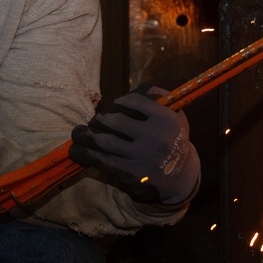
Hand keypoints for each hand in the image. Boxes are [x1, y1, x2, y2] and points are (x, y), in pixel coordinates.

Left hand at [69, 86, 199, 204]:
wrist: (181, 175)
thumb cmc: (173, 139)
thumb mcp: (176, 115)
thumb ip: (158, 99)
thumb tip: (140, 87)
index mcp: (165, 119)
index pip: (134, 101)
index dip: (121, 101)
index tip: (116, 104)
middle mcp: (154, 137)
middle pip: (117, 120)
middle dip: (101, 119)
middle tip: (97, 120)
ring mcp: (142, 156)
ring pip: (106, 141)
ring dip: (89, 135)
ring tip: (81, 133)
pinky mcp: (132, 173)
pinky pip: (105, 160)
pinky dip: (89, 154)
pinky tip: (81, 150)